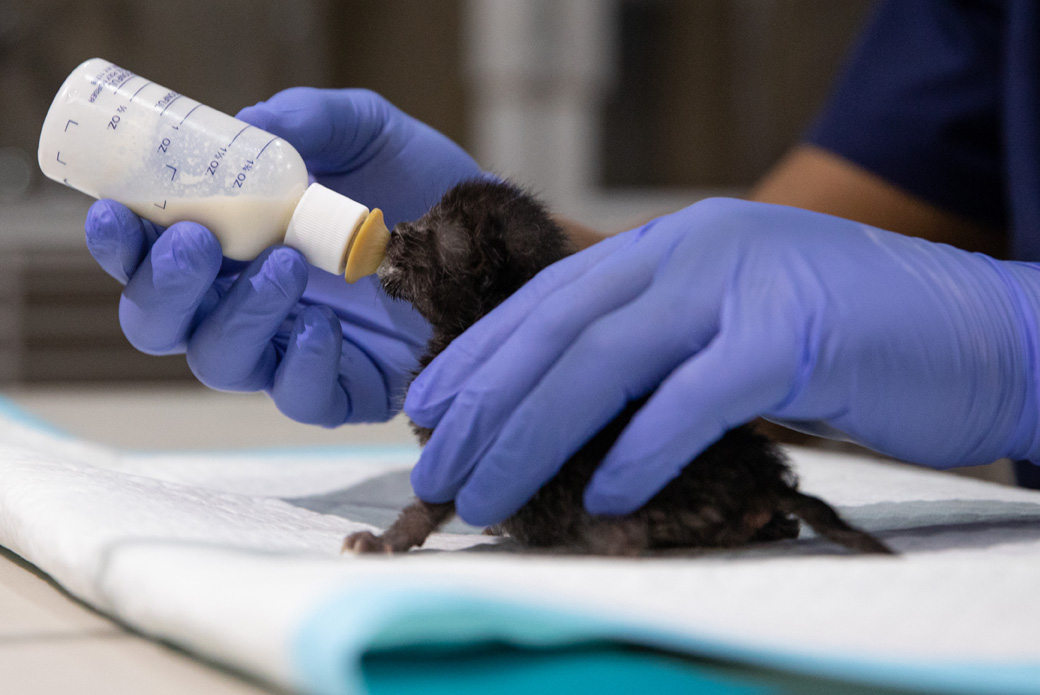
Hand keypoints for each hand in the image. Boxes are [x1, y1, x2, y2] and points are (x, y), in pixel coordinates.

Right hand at [86, 89, 484, 423]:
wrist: (498, 238)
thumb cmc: (425, 184)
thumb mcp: (370, 131)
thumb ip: (311, 121)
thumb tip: (249, 127)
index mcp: (239, 241)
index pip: (154, 253)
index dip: (123, 243)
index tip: (117, 214)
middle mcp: (252, 301)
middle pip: (164, 322)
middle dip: (166, 289)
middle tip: (196, 244)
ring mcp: (296, 350)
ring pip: (221, 363)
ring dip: (237, 319)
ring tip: (284, 270)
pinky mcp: (347, 390)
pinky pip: (301, 400)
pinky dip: (301, 368)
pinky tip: (326, 328)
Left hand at [404, 198, 1039, 524]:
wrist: (981, 333)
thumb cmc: (848, 340)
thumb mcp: (731, 326)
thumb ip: (659, 349)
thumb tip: (566, 412)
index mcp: (672, 246)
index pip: (549, 300)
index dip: (480, 355)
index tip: (429, 409)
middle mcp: (693, 249)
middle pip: (557, 330)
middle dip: (486, 405)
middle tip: (440, 471)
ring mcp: (742, 284)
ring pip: (603, 361)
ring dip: (533, 435)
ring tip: (489, 495)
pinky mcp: (793, 335)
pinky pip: (691, 398)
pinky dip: (640, 451)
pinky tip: (602, 498)